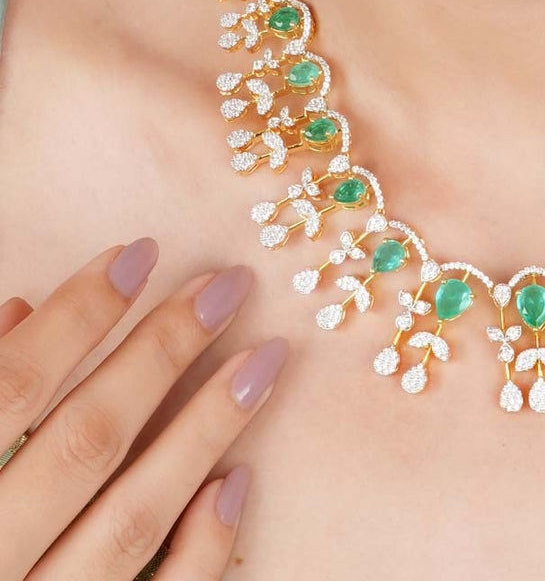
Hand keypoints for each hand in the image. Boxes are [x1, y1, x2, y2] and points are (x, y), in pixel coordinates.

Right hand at [0, 237, 287, 579]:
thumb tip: (21, 310)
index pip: (11, 385)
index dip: (77, 315)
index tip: (140, 252)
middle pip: (87, 440)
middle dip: (163, 353)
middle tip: (230, 285)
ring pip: (133, 517)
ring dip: (206, 430)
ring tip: (265, 359)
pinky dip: (200, 546)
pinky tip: (237, 481)